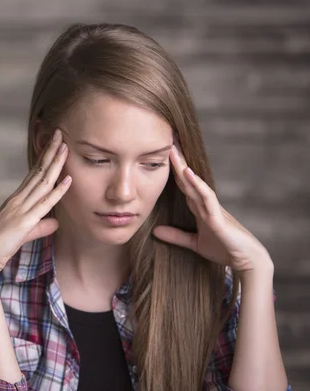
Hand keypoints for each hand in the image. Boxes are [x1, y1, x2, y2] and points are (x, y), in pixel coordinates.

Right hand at [0, 128, 71, 272]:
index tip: (53, 144)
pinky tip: (68, 179)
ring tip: (64, 147)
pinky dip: (58, 191)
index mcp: (15, 201)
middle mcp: (18, 200)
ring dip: (55, 164)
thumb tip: (56, 223)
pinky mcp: (24, 222)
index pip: (33, 175)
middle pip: (38, 172)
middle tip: (59, 133)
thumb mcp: (22, 235)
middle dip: (50, 152)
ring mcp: (21, 209)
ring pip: (42, 182)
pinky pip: (45, 203)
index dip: (44, 159)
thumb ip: (40, 227)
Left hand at [152, 141, 272, 273]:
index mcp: (199, 208)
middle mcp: (205, 204)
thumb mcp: (194, 243)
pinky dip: (197, 184)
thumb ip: (176, 236)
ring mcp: (212, 208)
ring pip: (195, 183)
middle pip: (187, 179)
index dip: (173, 171)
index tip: (162, 154)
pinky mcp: (218, 218)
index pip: (183, 185)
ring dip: (183, 167)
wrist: (247, 260)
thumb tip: (155, 231)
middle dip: (177, 161)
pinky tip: (187, 173)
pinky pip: (206, 197)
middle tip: (166, 141)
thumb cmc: (224, 249)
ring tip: (173, 150)